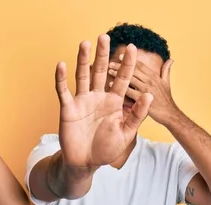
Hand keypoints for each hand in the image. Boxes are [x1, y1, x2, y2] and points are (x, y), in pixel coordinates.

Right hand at [55, 35, 152, 168]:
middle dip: (103, 55)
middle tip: (105, 36)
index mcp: (114, 102)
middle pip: (101, 72)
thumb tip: (149, 95)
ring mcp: (82, 101)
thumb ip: (137, 115)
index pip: (122, 79)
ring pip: (83, 76)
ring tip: (85, 43)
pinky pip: (64, 91)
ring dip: (83, 60)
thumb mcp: (126, 134)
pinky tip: (61, 65)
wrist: (86, 163)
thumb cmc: (106, 149)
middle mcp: (98, 98)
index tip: (132, 48)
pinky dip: (61, 78)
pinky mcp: (68, 108)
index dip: (127, 64)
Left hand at [108, 57, 177, 124]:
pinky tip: (110, 85)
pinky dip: (119, 87)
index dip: (130, 59)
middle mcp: (150, 81)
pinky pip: (128, 92)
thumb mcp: (167, 83)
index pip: (140, 65)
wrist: (170, 114)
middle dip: (121, 65)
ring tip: (108, 71)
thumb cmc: (167, 99)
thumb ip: (166, 70)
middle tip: (110, 63)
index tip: (120, 56)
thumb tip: (170, 59)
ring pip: (130, 78)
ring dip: (118, 74)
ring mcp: (146, 90)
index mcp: (154, 76)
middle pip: (133, 70)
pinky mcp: (142, 100)